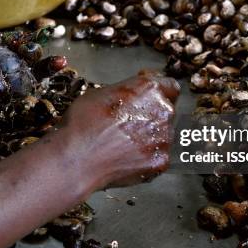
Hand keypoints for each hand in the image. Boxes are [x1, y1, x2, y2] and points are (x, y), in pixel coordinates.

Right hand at [54, 70, 179, 189]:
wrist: (78, 158)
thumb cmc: (83, 123)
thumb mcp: (101, 92)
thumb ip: (127, 91)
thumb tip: (133, 95)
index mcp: (149, 89)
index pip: (170, 86)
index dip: (158, 90)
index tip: (146, 95)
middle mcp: (163, 111)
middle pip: (166, 110)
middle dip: (151, 114)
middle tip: (127, 123)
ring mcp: (164, 138)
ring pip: (163, 134)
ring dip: (150, 136)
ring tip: (123, 143)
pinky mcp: (161, 160)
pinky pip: (158, 155)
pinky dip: (146, 156)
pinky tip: (126, 157)